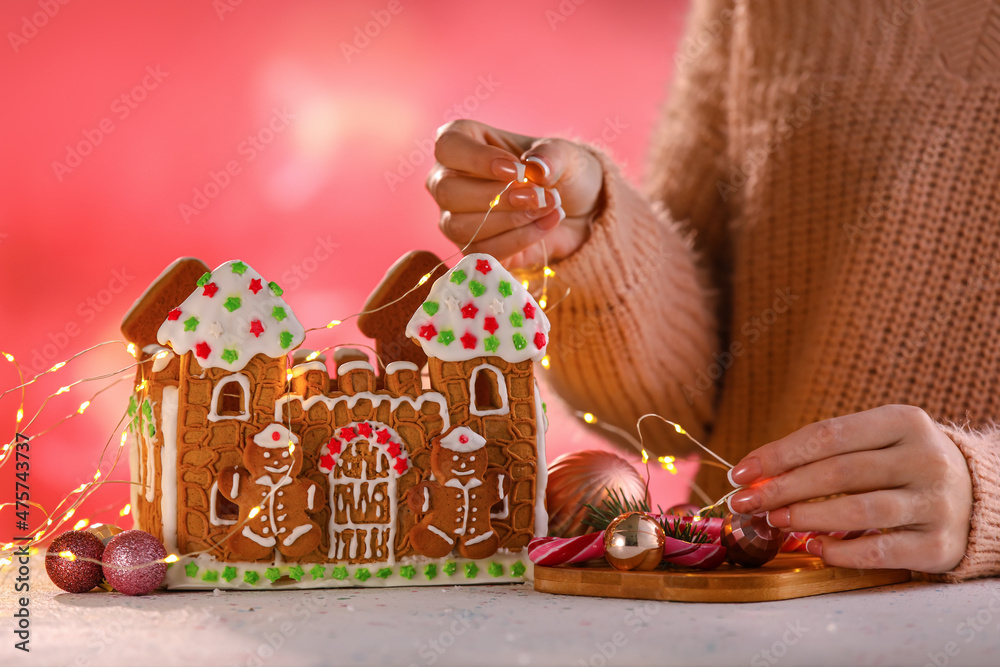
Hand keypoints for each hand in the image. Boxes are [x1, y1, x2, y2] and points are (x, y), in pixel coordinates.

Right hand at [426, 119, 602, 268]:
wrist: (576, 210)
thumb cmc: (558, 172)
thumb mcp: (564, 154)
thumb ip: (551, 155)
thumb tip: (537, 168)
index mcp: (462, 143)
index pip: (448, 147)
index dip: (479, 160)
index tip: (517, 170)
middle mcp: (449, 180)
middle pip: (448, 191)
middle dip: (497, 196)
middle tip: (539, 195)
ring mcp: (455, 217)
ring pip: (460, 226)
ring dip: (510, 220)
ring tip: (548, 208)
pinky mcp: (471, 248)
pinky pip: (482, 250)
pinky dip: (519, 239)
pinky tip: (545, 225)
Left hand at [727, 405, 972, 572]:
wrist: (979, 497)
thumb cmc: (903, 465)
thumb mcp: (874, 442)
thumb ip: (823, 453)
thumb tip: (756, 476)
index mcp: (904, 422)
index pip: (828, 435)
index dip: (779, 454)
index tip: (742, 472)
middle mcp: (925, 458)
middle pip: (839, 473)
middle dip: (782, 488)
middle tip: (745, 502)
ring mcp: (936, 503)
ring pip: (859, 511)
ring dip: (806, 517)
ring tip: (772, 520)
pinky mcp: (940, 545)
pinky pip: (880, 551)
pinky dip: (840, 551)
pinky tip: (813, 547)